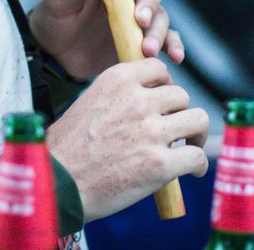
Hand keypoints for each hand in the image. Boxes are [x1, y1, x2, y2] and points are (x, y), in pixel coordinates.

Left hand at [30, 0, 184, 79]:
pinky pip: (168, 38)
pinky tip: (174, 56)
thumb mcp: (57, 4)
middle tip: (139, 19)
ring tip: (146, 49)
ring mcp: (141, 13)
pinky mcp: (145, 37)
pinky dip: (174, 45)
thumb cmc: (54, 21)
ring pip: (162, 11)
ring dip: (158, 28)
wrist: (56, 56)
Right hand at [46, 58, 208, 220]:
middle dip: (179, 113)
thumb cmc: (67, 150)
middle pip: (182, 95)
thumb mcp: (91, 102)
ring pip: (198, 119)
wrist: (55, 185)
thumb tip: (152, 100)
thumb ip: (122, 95)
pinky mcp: (160, 164)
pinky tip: (193, 171)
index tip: (162, 103)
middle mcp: (138, 100)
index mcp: (119, 80)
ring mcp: (151, 132)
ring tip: (190, 146)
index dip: (165, 86)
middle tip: (174, 131)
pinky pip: (197, 157)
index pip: (159, 68)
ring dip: (196, 134)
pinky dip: (199, 165)